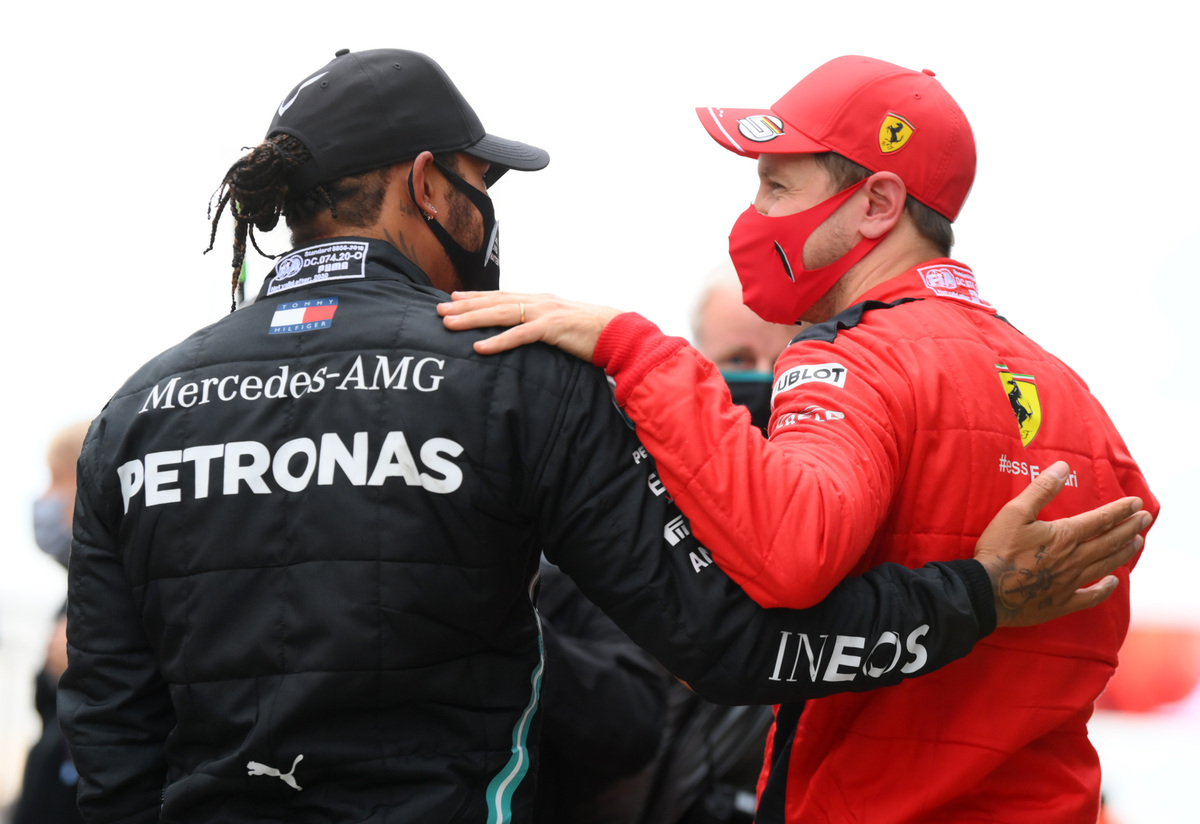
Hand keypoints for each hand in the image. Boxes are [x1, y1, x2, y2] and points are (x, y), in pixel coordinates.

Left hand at [438, 291, 621, 361]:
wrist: (619, 332)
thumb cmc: (591, 333)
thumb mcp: (562, 325)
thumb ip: (541, 324)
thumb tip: (525, 332)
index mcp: (540, 300)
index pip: (501, 296)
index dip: (475, 297)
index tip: (452, 298)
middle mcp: (538, 301)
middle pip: (494, 302)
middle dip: (464, 306)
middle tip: (438, 311)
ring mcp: (545, 313)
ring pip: (501, 314)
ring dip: (472, 319)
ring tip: (449, 324)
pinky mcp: (553, 329)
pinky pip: (520, 335)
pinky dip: (498, 341)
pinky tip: (479, 348)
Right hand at [974, 461, 1150, 627]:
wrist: (986, 591)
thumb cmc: (998, 549)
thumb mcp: (1015, 512)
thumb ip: (1041, 489)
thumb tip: (1063, 467)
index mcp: (1065, 536)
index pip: (1100, 520)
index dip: (1120, 510)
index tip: (1137, 503)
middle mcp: (1074, 558)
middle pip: (1109, 541)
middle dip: (1129, 528)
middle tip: (1145, 519)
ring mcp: (1070, 582)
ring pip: (1105, 565)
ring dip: (1123, 552)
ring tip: (1137, 542)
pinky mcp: (1062, 601)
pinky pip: (1091, 596)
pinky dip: (1105, 589)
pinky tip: (1114, 582)